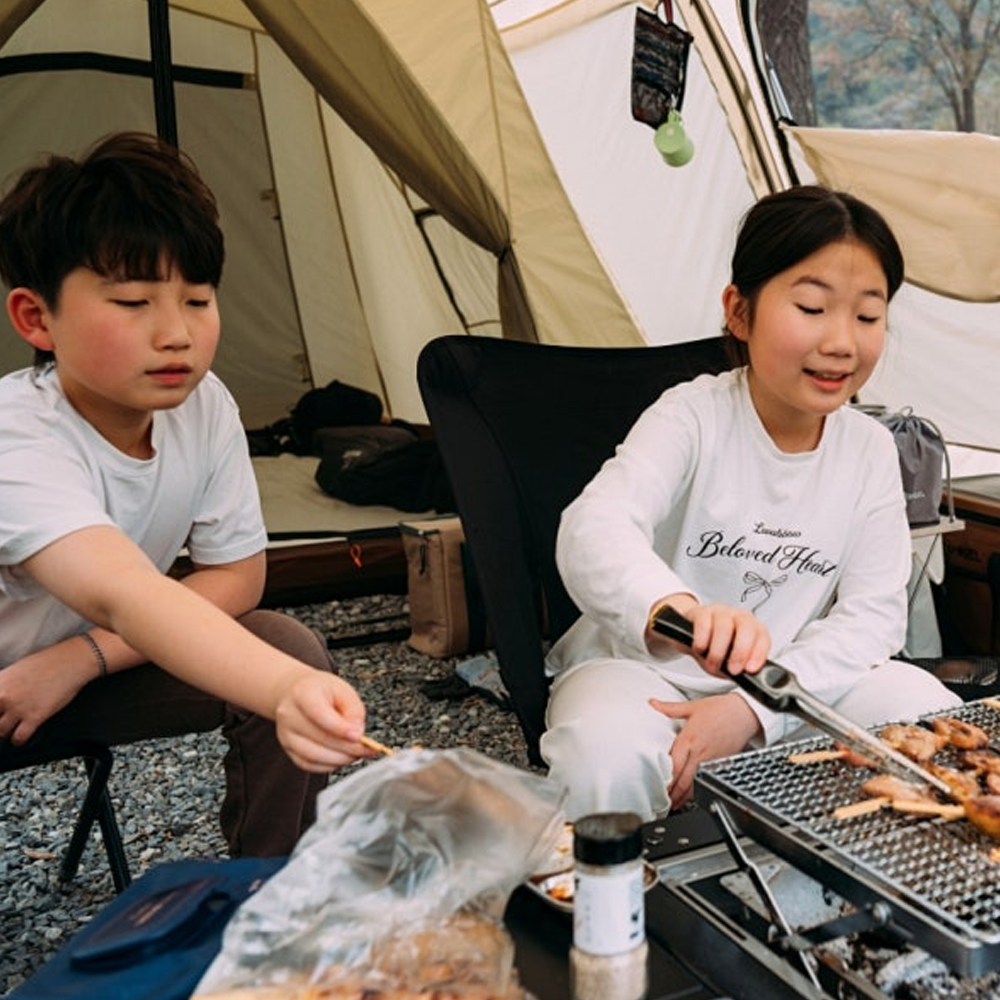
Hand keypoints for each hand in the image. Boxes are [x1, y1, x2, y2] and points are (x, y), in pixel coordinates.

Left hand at [0, 643, 96, 744]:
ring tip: (11, 729)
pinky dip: (18, 740)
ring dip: (5, 732)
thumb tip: (0, 694)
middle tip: (3, 721)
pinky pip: (18, 738)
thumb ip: (3, 683)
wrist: (71, 662)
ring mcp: (19, 708)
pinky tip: (22, 735)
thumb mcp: (17, 669)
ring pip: (0, 732)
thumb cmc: (48, 662)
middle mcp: (5, 696)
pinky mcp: (35, 717)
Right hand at [273, 670, 372, 771]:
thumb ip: (353, 710)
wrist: (297, 693)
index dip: (340, 728)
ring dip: (340, 759)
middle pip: (319, 738)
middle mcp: (289, 714)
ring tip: (356, 753)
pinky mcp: (288, 750)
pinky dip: (329, 765)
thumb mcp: (343, 690)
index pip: (319, 713)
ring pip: (314, 756)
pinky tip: (341, 758)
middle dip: (348, 747)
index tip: (359, 736)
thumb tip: (357, 734)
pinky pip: (309, 765)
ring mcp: (285, 734)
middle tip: (367, 748)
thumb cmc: (322, 691)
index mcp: (302, 693)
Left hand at [649, 693, 760, 806]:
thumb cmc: (720, 709)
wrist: (744, 713)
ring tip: (675, 804)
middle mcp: (700, 753)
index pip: (674, 765)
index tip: (657, 787)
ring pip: (696, 784)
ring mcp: (711, 761)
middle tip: (663, 804)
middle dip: (673, 795)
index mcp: (689, 739)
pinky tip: (693, 795)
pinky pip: (708, 780)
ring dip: (685, 797)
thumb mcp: (692, 707)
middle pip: (684, 780)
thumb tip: (652, 703)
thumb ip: (669, 708)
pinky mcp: (721, 764)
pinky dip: (699, 790)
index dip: (666, 780)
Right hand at [650, 600, 770, 676]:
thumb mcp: (730, 662)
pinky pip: (703, 624)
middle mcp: (739, 618)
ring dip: (718, 651)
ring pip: (724, 627)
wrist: (692, 634)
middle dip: (740, 652)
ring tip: (712, 664)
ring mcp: (721, 612)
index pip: (762, 638)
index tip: (750, 669)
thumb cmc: (716, 648)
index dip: (758, 654)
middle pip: (746, 627)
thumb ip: (739, 668)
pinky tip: (700, 650)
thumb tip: (744, 677)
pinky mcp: (701, 612)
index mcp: (752, 629)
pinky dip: (702, 640)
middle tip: (733, 669)